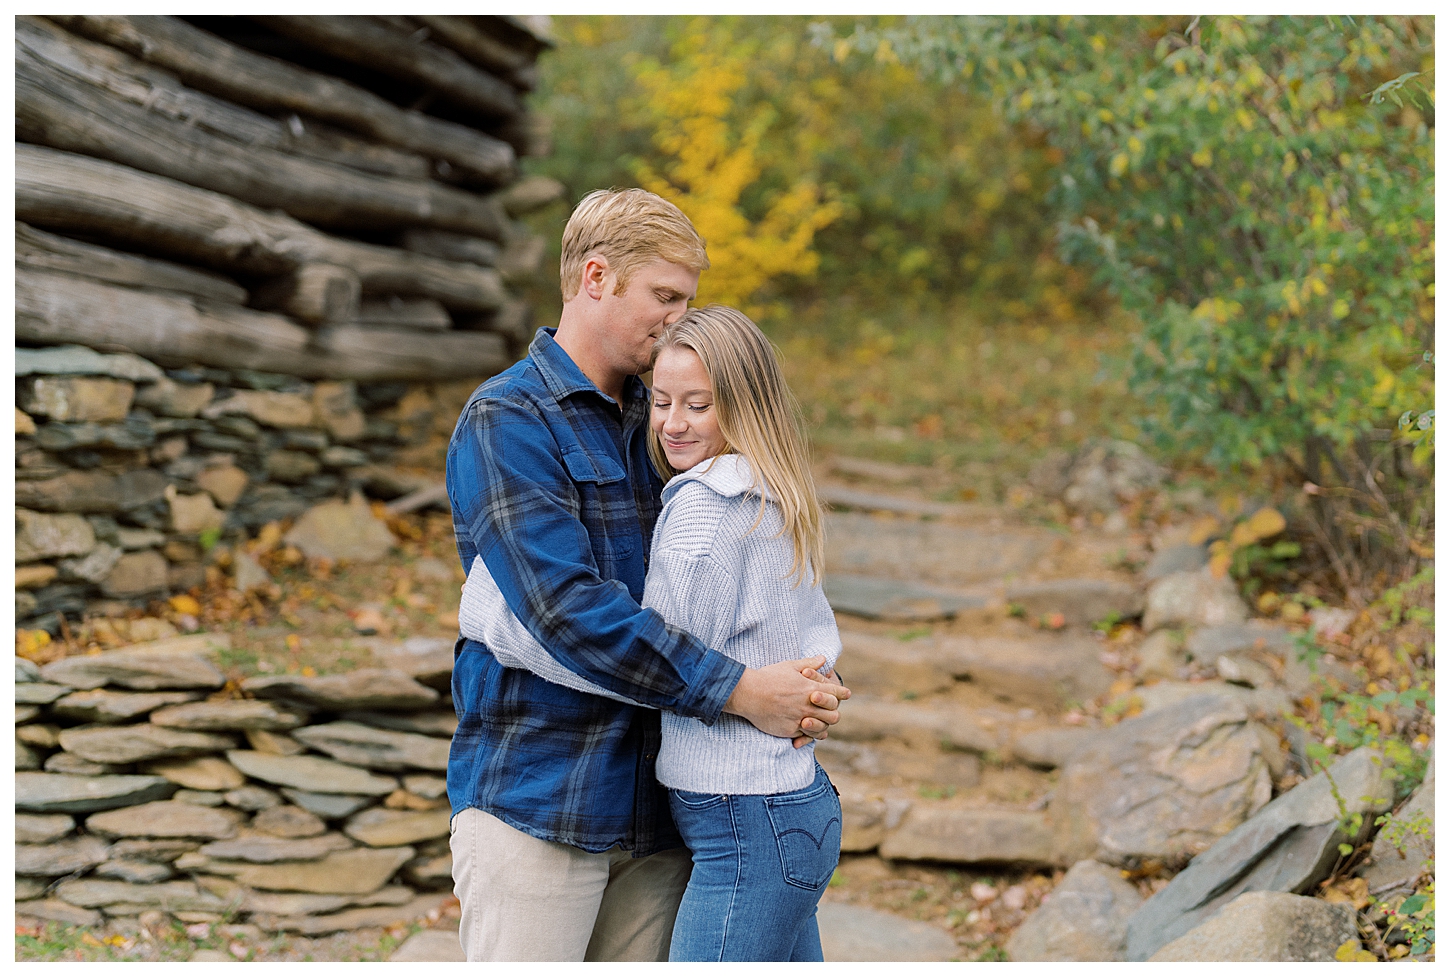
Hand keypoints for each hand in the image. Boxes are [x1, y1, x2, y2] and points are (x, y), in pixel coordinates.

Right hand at [723, 655, 849, 741]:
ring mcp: (800, 719)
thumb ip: (809, 663)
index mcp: (810, 688)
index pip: (835, 693)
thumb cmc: (768, 677)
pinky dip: (809, 734)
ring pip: (822, 728)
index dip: (842, 693)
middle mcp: (808, 705)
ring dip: (823, 725)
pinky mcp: (790, 731)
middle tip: (829, 711)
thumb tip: (824, 659)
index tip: (846, 694)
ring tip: (820, 722)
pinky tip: (808, 731)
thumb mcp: (790, 666)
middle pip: (834, 715)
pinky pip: (806, 736)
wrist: (748, 693)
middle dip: (834, 712)